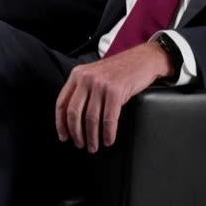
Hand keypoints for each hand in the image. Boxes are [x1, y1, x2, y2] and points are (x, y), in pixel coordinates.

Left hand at [53, 40, 173, 152]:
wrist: (143, 59)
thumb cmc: (120, 69)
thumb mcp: (95, 74)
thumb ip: (83, 89)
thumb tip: (74, 118)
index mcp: (77, 75)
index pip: (62, 103)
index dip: (61, 123)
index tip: (64, 136)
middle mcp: (86, 78)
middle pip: (74, 113)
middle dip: (76, 133)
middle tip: (80, 144)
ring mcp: (101, 84)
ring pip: (91, 118)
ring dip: (92, 137)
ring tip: (94, 146)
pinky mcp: (116, 91)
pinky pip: (108, 118)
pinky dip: (108, 133)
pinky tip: (108, 140)